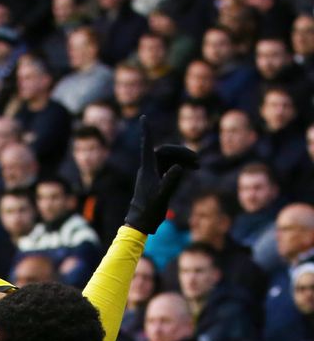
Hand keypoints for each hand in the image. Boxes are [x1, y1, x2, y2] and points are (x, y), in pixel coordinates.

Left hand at [124, 116, 198, 233]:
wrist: (141, 222)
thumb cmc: (149, 210)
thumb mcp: (162, 196)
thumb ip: (170, 181)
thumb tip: (178, 167)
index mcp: (147, 169)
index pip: (148, 145)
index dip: (147, 131)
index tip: (144, 118)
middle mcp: (149, 168)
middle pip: (164, 151)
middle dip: (180, 151)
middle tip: (197, 158)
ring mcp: (153, 174)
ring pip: (168, 159)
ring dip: (182, 158)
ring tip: (198, 164)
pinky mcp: (157, 180)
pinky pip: (169, 167)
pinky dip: (180, 165)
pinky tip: (192, 168)